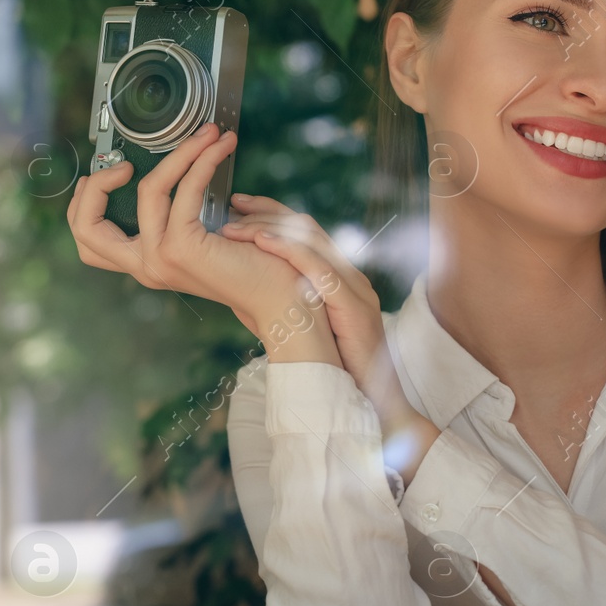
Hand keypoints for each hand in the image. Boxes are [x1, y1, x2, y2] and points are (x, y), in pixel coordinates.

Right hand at [66, 123, 337, 362]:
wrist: (279, 296)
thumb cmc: (250, 262)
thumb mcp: (203, 233)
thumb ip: (180, 212)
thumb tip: (176, 164)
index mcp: (146, 262)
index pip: (89, 240)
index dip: (86, 202)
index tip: (113, 171)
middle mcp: (145, 266)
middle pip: (86, 227)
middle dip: (96, 186)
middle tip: (125, 162)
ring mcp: (159, 259)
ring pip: (148, 190)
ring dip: (180, 152)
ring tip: (208, 134)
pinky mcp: (182, 248)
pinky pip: (185, 189)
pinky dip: (201, 161)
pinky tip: (220, 148)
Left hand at [219, 198, 440, 477]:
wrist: (371, 403)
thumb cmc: (337, 372)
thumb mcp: (303, 329)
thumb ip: (279, 305)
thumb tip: (238, 291)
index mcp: (339, 278)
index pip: (305, 234)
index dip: (272, 214)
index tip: (239, 205)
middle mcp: (350, 276)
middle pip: (308, 230)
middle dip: (267, 211)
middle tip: (233, 202)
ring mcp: (355, 289)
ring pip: (313, 243)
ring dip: (270, 229)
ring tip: (237, 224)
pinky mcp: (354, 307)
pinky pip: (320, 269)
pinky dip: (288, 252)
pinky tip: (261, 243)